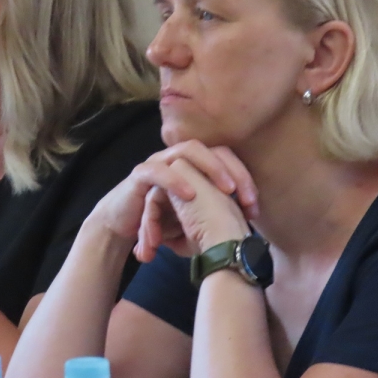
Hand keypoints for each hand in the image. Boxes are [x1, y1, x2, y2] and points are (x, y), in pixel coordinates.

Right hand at [89, 140, 257, 252]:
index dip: (244, 179)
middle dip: (233, 171)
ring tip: (225, 190)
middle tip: (244, 196)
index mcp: (195, 166)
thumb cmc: (162, 221)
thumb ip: (215, 215)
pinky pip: (159, 171)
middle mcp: (179, 158)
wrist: (124, 226)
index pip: (226, 159)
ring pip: (188, 151)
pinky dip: (176, 181)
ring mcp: (160, 162)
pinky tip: (190, 195)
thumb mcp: (194, 220)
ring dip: (210, 168)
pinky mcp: (141, 175)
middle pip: (212, 150)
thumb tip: (248, 227)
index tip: (254, 208)